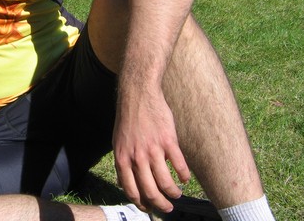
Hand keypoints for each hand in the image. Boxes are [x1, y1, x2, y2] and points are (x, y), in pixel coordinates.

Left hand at [113, 88, 189, 212]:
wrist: (138, 95)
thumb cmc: (128, 119)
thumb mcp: (118, 142)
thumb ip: (124, 161)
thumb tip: (127, 181)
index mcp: (122, 158)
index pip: (131, 190)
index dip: (141, 203)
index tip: (148, 207)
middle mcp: (137, 157)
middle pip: (150, 191)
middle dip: (160, 204)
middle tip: (167, 207)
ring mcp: (153, 150)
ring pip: (166, 182)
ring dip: (173, 193)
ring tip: (177, 195)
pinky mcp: (168, 141)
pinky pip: (179, 165)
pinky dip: (184, 176)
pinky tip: (185, 178)